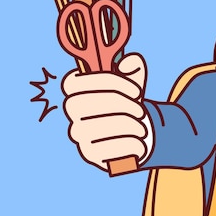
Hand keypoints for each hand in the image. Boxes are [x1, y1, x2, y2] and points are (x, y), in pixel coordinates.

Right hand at [62, 53, 148, 170]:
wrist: (134, 135)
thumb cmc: (127, 105)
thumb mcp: (132, 84)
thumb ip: (132, 69)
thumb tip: (131, 61)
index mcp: (77, 90)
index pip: (73, 82)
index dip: (106, 82)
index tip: (135, 90)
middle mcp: (72, 112)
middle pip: (85, 103)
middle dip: (120, 105)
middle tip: (141, 111)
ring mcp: (78, 134)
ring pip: (98, 127)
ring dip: (129, 126)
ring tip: (143, 128)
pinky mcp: (88, 154)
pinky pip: (107, 149)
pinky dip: (129, 145)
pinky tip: (140, 144)